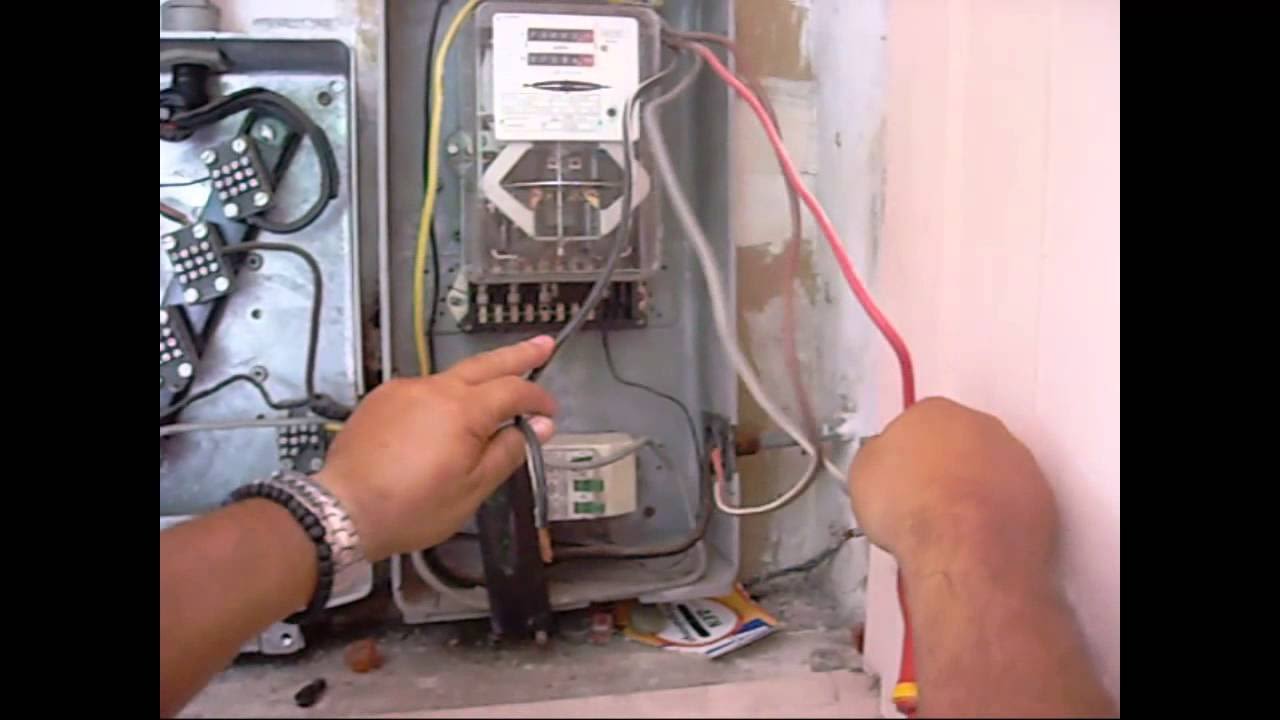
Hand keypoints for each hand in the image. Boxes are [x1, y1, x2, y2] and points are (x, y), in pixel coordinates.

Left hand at [315, 336, 558, 561]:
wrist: (342, 509)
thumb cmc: (410, 507)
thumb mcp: (473, 489)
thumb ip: (508, 451)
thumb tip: (537, 426)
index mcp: (463, 410)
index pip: (514, 391)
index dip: (537, 399)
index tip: (549, 411)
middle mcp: (433, 389)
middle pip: (485, 364)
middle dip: (518, 354)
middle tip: (543, 344)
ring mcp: (404, 390)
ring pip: (451, 377)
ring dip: (479, 378)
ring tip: (495, 388)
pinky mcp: (381, 400)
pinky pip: (423, 390)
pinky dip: (443, 396)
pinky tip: (446, 416)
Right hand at [848, 397, 1057, 577]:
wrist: (963, 548)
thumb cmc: (914, 509)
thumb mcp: (863, 476)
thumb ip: (877, 457)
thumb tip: (880, 462)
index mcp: (934, 411)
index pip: (916, 421)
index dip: (905, 453)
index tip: (899, 476)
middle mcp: (981, 426)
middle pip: (960, 440)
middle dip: (945, 465)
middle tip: (925, 499)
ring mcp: (1016, 459)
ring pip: (991, 469)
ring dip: (975, 490)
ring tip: (951, 525)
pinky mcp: (1041, 495)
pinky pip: (1015, 500)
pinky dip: (999, 516)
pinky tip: (979, 538)